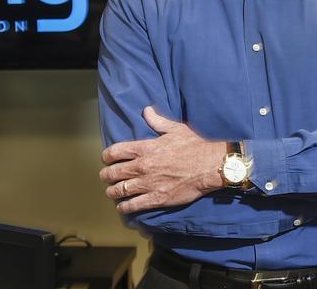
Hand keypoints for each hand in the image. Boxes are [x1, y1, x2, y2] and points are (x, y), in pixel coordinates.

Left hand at [100, 107, 226, 214]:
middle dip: (106, 175)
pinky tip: (122, 206)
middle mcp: (142, 167)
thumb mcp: (175, 129)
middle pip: (113, 173)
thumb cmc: (194, 146)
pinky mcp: (157, 198)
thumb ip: (157, 121)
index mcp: (145, 148)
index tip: (106, 159)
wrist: (210, 166)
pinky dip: (124, 207)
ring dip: (112, 192)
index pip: (115, 152)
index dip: (106, 156)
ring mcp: (148, 184)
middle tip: (106, 177)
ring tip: (112, 192)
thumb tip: (146, 110)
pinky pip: (133, 205)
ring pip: (120, 190)